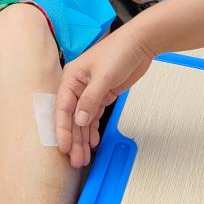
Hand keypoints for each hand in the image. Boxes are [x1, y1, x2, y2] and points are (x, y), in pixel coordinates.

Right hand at [54, 26, 155, 168]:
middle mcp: (77, 86)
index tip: (64, 147)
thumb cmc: (119, 51)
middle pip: (72, 117)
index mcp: (71, 77)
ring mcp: (90, 91)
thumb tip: (79, 121)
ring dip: (82, 138)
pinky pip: (93, 116)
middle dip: (73, 139)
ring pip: (83, 120)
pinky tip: (92, 142)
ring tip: (83, 157)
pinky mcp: (103, 95)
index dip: (62, 129)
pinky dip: (92, 130)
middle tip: (75, 160)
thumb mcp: (103, 77)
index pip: (62, 108)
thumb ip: (90, 100)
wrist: (141, 43)